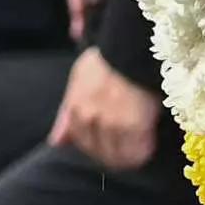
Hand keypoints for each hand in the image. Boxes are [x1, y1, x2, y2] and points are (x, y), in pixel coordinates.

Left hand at [48, 46, 154, 170]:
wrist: (133, 47)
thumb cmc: (109, 57)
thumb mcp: (80, 80)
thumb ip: (66, 114)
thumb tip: (55, 142)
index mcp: (75, 108)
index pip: (81, 142)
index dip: (96, 147)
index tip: (110, 144)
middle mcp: (89, 119)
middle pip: (99, 153)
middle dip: (112, 154)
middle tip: (128, 146)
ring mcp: (110, 124)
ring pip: (117, 157)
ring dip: (128, 155)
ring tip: (139, 146)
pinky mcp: (133, 126)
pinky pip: (136, 152)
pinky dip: (142, 151)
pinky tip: (149, 143)